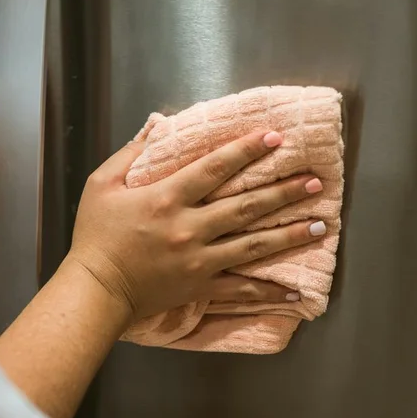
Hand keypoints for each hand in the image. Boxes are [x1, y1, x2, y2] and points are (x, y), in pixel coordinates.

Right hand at [67, 131, 326, 318]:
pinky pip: (240, 289)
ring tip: (321, 225)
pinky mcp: (200, 286)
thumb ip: (131, 153)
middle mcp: (189, 227)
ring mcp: (199, 259)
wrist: (96, 289)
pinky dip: (268, 292)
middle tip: (314, 182)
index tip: (275, 137)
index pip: (215, 168)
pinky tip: (295, 292)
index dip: (246, 150)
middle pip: (246, 206)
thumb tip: (158, 125)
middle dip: (283, 192)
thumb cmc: (95, 236)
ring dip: (289, 234)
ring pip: (253, 245)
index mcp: (166, 198)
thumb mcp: (101, 185)